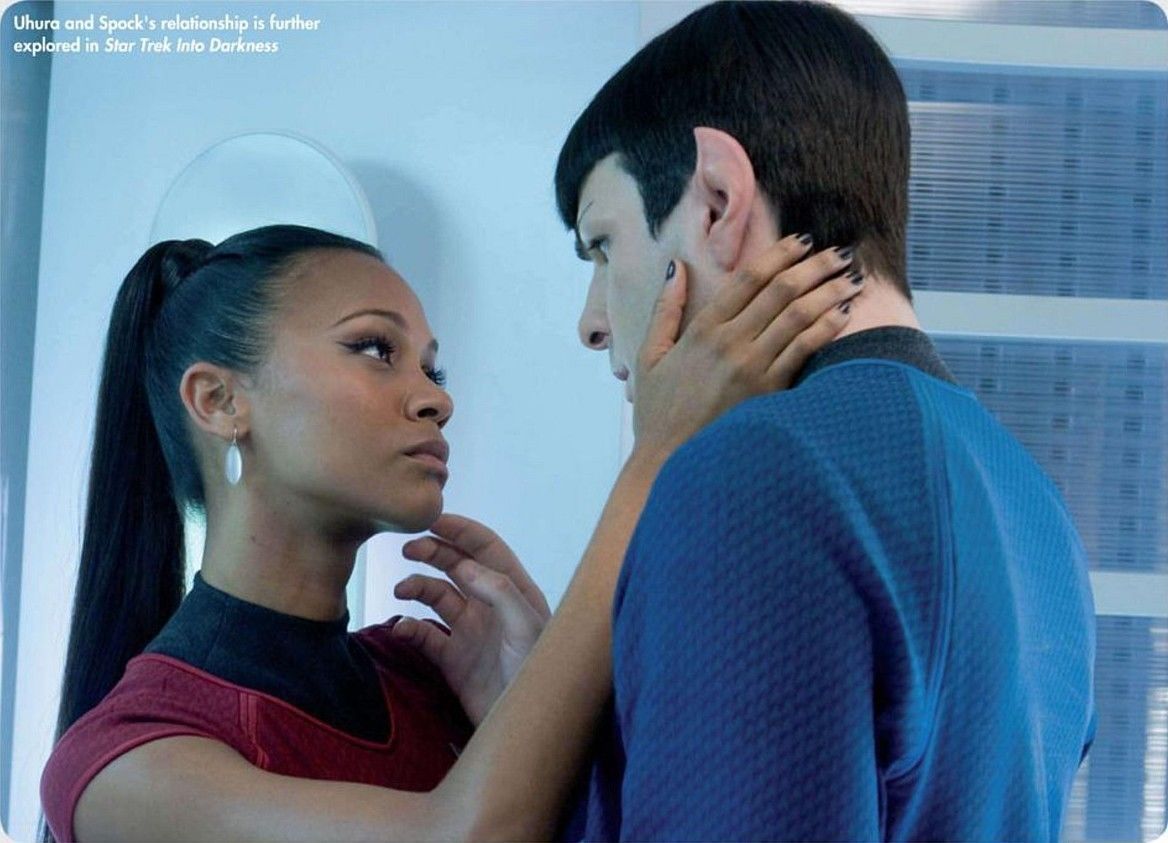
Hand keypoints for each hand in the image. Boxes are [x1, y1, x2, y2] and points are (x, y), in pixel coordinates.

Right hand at [391, 514, 551, 725]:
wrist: (527, 726)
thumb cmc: (538, 673)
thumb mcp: (528, 627)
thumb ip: (500, 592)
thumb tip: (465, 566)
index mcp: (513, 591)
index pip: (486, 548)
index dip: (461, 530)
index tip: (432, 519)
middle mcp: (490, 606)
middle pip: (457, 565)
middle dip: (433, 552)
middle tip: (408, 548)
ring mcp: (470, 631)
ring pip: (436, 595)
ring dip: (417, 585)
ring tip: (401, 589)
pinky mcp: (452, 660)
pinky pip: (424, 635)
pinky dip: (408, 626)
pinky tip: (401, 626)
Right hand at [633, 234, 859, 459]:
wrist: (669, 461)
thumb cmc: (658, 412)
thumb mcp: (649, 356)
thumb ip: (665, 310)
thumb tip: (677, 268)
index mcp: (701, 329)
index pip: (748, 278)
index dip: (779, 254)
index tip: (802, 241)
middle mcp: (729, 341)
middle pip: (781, 290)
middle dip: (815, 266)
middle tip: (839, 252)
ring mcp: (751, 366)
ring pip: (799, 315)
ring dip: (828, 291)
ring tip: (850, 277)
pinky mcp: (769, 391)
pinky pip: (805, 350)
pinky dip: (828, 327)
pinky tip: (844, 313)